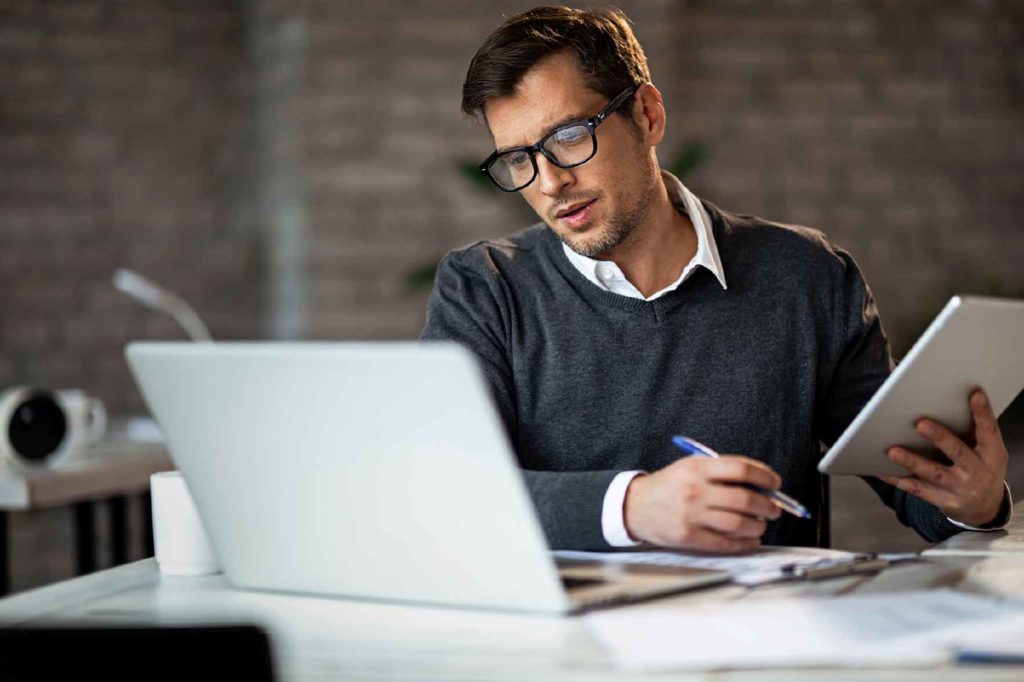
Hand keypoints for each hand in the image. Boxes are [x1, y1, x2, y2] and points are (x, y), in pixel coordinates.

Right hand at [624, 455, 782, 551]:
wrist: (635, 506)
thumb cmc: (669, 486)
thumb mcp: (690, 467)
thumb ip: (722, 472)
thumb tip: (762, 485)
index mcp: (698, 468)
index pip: (741, 470)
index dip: (765, 476)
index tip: (775, 484)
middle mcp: (695, 490)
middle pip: (745, 499)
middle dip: (768, 506)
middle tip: (774, 509)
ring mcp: (691, 515)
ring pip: (739, 524)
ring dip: (758, 526)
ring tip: (760, 525)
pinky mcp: (688, 536)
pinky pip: (725, 543)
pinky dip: (744, 544)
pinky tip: (750, 540)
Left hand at [882, 389, 1007, 526]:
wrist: (985, 508)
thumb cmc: (981, 469)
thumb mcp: (987, 452)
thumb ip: (973, 432)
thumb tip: (944, 402)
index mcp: (992, 454)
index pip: (989, 431)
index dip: (983, 413)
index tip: (974, 395)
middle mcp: (978, 471)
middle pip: (958, 452)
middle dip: (940, 438)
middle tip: (920, 423)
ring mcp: (960, 488)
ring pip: (934, 473)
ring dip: (912, 461)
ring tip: (892, 451)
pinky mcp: (944, 500)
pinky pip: (918, 489)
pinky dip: (898, 480)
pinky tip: (882, 471)